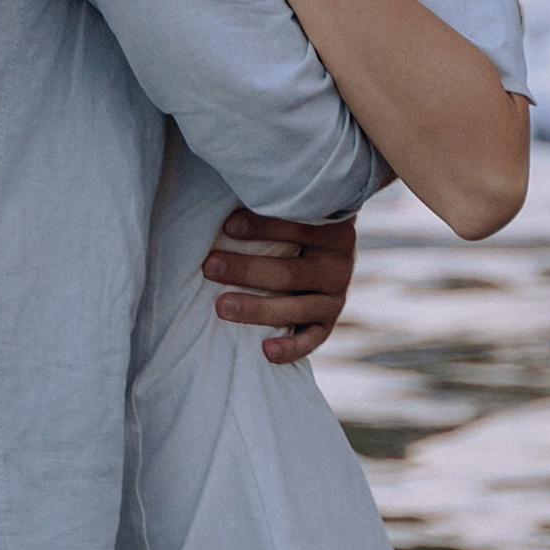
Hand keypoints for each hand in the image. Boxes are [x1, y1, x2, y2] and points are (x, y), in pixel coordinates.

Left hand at [204, 206, 354, 363]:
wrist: (328, 251)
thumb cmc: (294, 226)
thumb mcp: (294, 211)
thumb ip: (272, 206)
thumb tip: (228, 197)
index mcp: (333, 232)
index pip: (299, 228)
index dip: (263, 227)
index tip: (227, 225)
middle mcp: (338, 266)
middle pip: (290, 273)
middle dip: (247, 270)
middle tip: (210, 267)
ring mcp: (335, 298)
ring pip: (296, 308)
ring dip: (258, 309)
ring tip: (222, 307)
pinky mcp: (328, 323)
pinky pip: (311, 340)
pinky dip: (291, 348)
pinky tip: (266, 351)